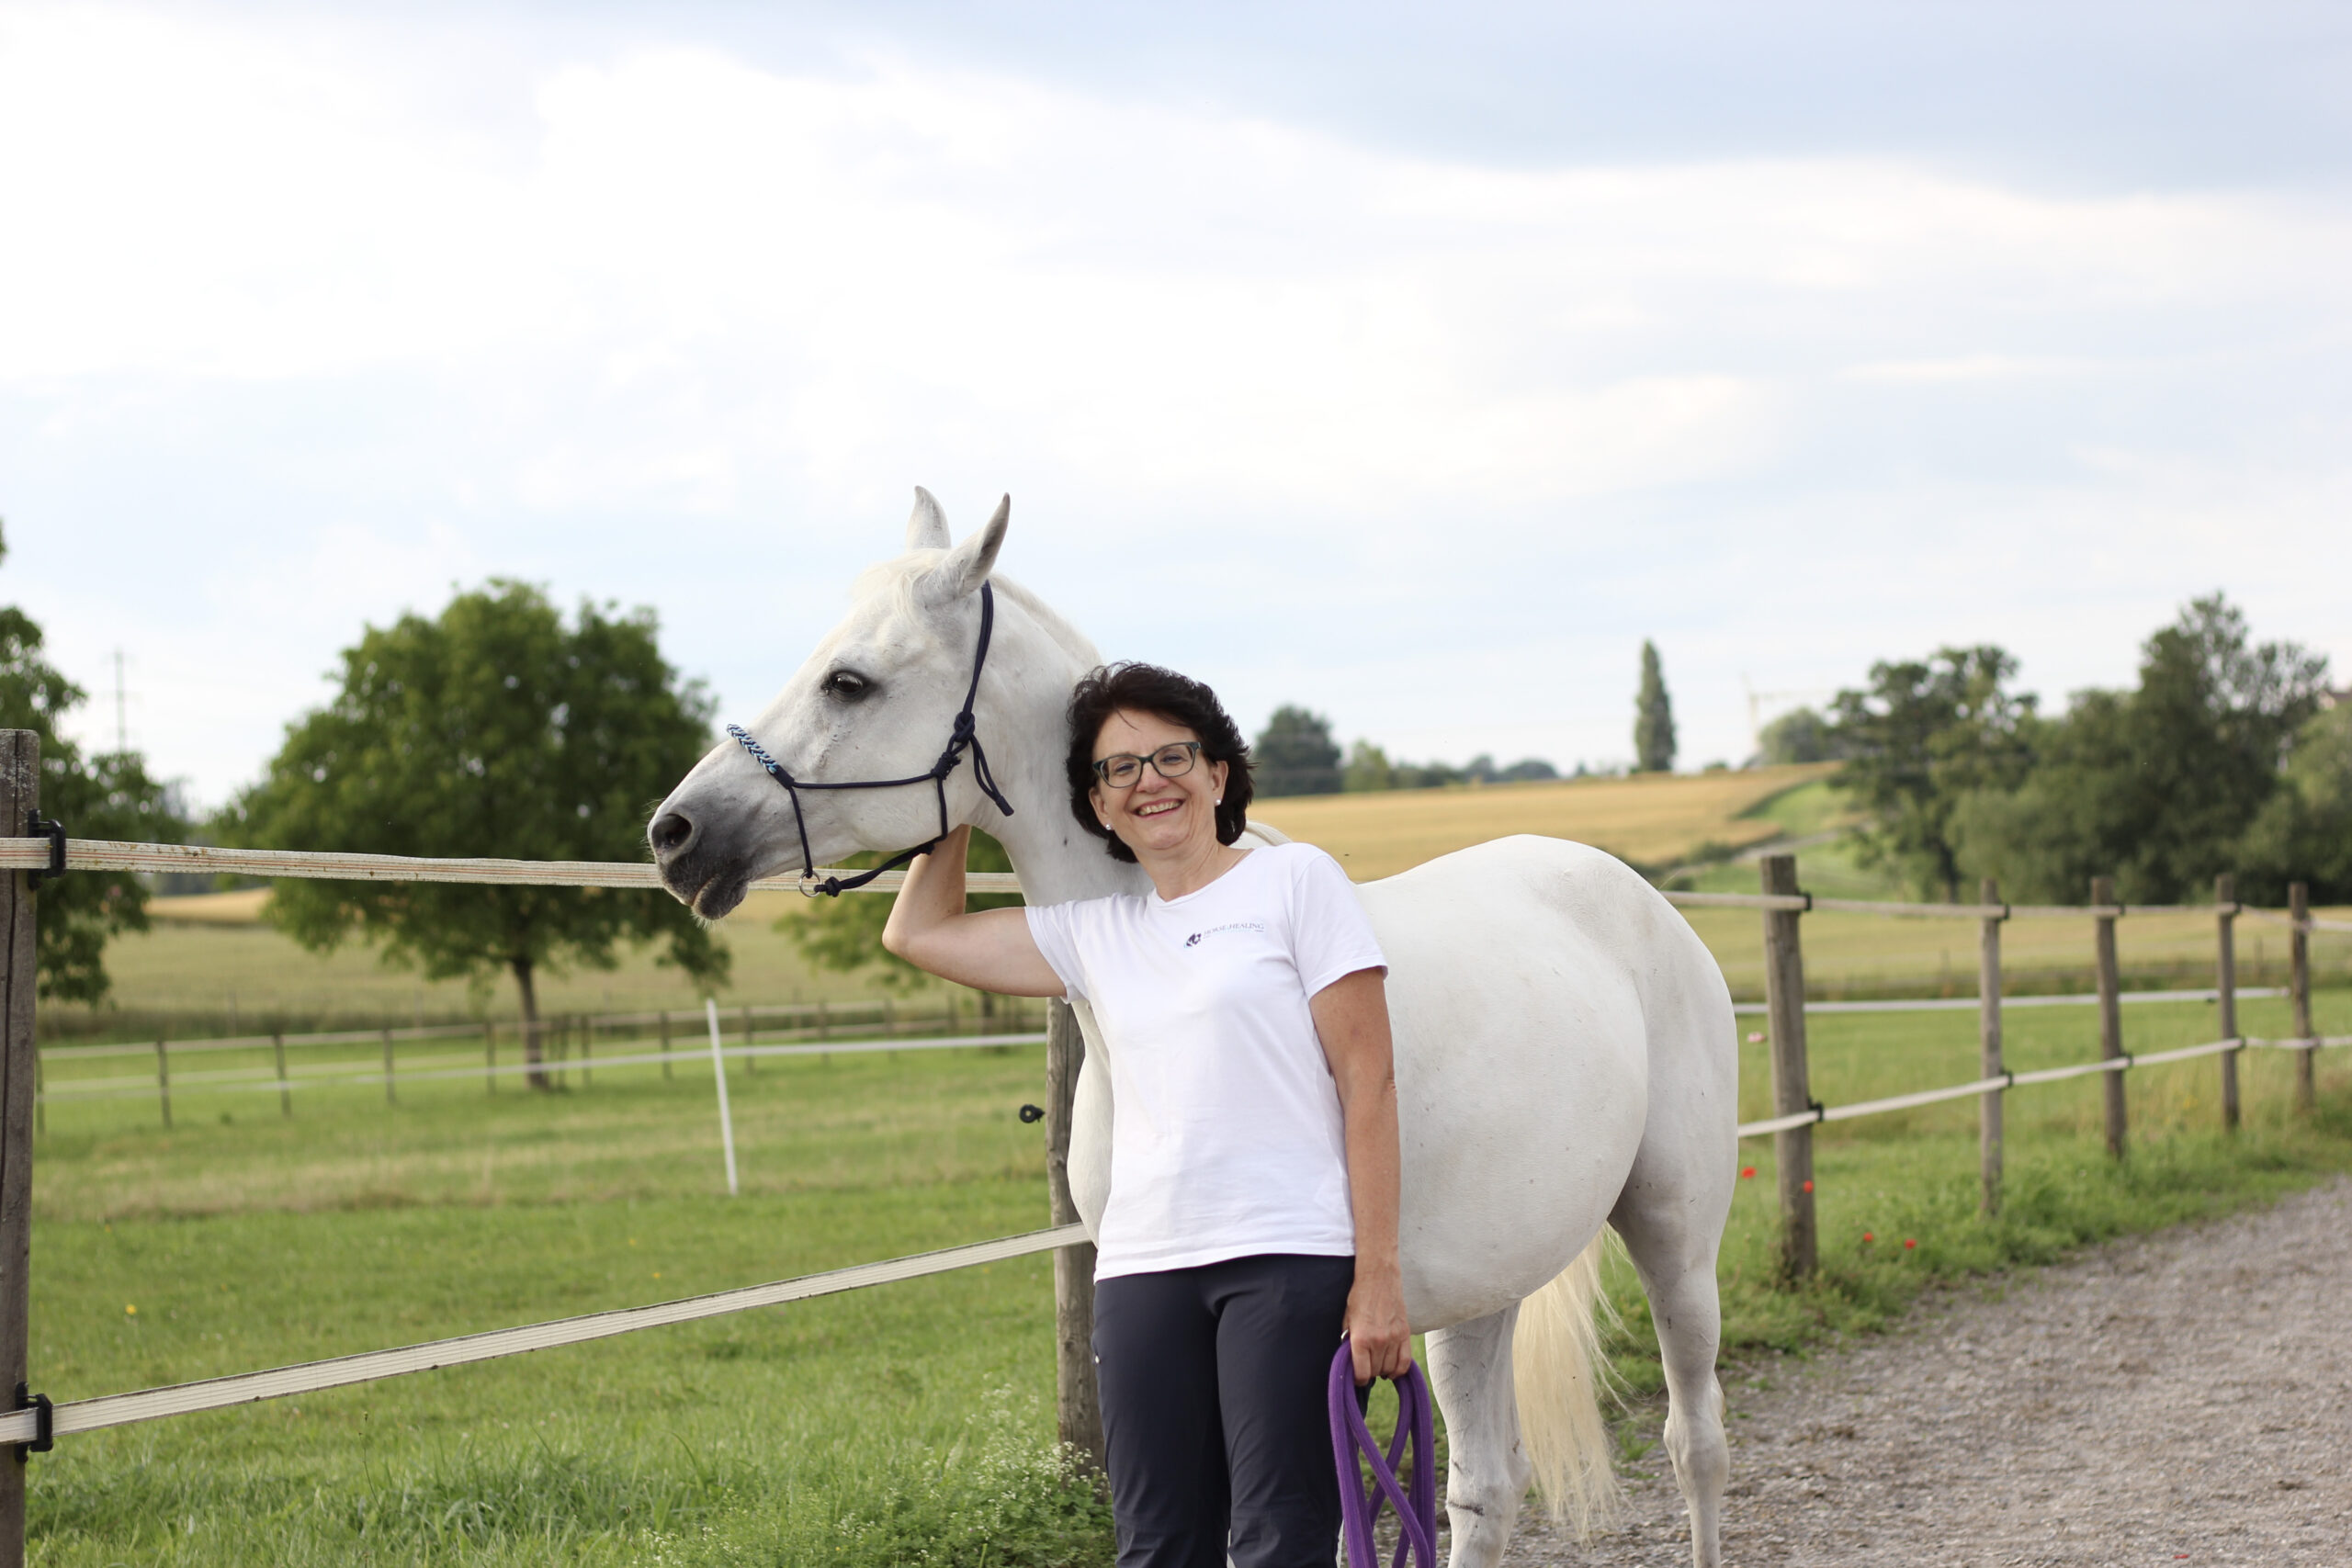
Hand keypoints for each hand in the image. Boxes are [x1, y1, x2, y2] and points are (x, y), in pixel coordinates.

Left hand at [1345, 1256, 1411, 1385]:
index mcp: (1361, 1338)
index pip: (1362, 1373)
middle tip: (1366, 1367)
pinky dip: (1399, 1370)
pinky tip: (1392, 1369)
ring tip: (1378, 1365)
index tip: (1357, 1378)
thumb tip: (1350, 1359)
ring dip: (1383, 1370)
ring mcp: (1394, 1338)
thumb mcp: (1347, 1320)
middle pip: (1375, 1372)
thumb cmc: (1359, 1297)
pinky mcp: (1405, 1334)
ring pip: (1390, 1368)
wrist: (1379, 1278)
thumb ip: (1349, 1341)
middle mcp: (1378, 1341)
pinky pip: (1405, 1361)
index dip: (1358, 1379)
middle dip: (1369, 1372)